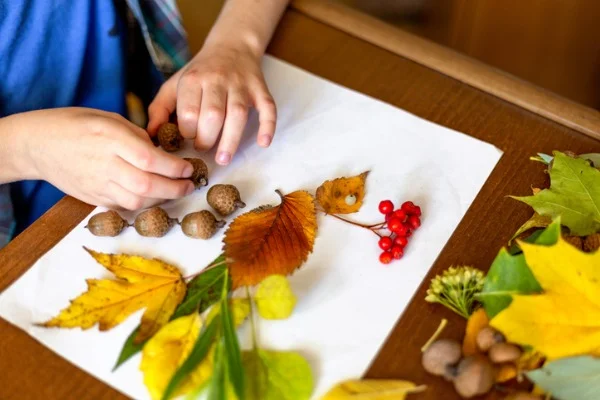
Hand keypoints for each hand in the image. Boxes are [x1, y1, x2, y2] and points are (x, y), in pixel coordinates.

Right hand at [16, 108, 194, 209]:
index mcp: (110, 138)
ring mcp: (98, 184)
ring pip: (137, 202)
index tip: (188, 168)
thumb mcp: (110, 119)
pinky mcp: (94, 198)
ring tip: (174, 190)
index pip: (150, 159)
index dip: (174, 167)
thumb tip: (164, 153)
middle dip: (174, 188)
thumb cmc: (77, 125)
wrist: (39, 145)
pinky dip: (143, 204)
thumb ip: (138, 137)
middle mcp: (105, 164)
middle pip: (147, 186)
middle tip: (188, 185)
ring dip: (162, 199)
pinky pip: (124, 206)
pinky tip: (154, 196)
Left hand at [147, 42, 276, 165]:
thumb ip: (159, 109)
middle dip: (206, 139)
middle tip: (203, 149)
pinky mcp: (260, 89)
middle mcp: (217, 79)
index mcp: (193, 79)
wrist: (232, 46)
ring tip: (224, 159)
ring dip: (230, 140)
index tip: (188, 139)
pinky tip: (263, 142)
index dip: (187, 132)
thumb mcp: (174, 84)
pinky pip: (267, 108)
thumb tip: (151, 137)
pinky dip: (267, 126)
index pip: (189, 112)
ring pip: (237, 114)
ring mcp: (241, 85)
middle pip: (212, 115)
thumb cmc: (200, 73)